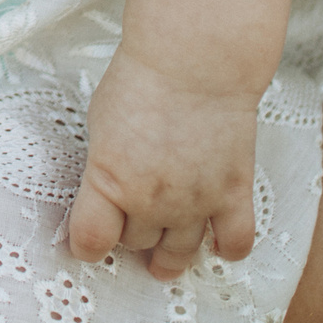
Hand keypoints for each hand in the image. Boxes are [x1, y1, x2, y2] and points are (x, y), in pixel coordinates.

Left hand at [66, 49, 261, 280]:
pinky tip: (218, 242)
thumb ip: (104, 164)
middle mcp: (152, 201)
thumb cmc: (144, 79)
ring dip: (171, 256)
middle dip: (131, 236)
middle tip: (132, 228)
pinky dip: (227, 248)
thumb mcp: (100, 123)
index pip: (91, 241)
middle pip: (136, 243)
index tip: (88, 246)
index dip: (87, 248)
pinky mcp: (233, 194)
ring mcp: (195, 202)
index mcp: (110, 181)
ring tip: (166, 260)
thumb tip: (106, 186)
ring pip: (180, 252)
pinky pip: (235, 242)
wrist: (197, 62)